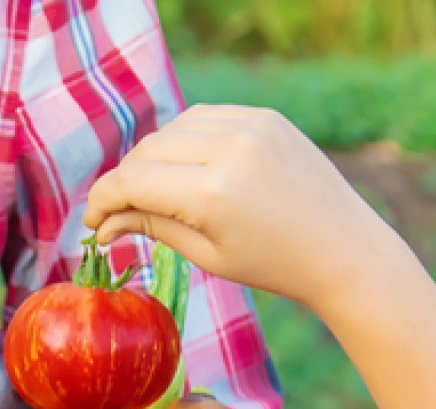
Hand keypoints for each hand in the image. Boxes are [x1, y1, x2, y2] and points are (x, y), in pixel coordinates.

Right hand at [83, 104, 395, 318]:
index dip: (103, 200)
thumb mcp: (207, 254)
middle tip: (118, 213)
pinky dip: (185, 139)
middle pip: (147, 151)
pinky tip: (187, 168)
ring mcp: (251, 125)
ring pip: (172, 130)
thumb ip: (152, 228)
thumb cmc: (274, 264)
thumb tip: (103, 225)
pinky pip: (204, 118)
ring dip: (152, 159)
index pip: (133, 181)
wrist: (343, 248)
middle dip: (125, 182)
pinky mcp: (265, 116)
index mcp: (214, 191)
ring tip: (155, 193)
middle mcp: (230, 147)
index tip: (92, 222)